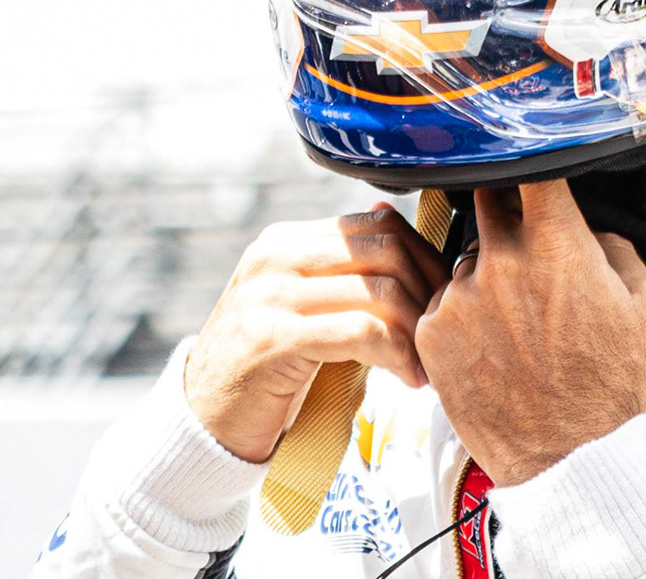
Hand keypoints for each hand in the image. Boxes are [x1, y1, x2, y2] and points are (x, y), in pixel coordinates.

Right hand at [184, 207, 449, 463]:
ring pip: (379, 290)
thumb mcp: (307, 307)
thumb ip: (346, 271)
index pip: (379, 225)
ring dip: (414, 331)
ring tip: (422, 364)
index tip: (442, 299)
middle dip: (427, 293)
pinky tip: (405, 376)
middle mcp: (275, 257)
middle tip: (440, 334)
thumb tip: (398, 226)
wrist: (204, 420)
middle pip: (386, 252)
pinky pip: (360, 331)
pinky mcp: (273, 338)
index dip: (425, 259)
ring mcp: (270, 294)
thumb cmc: (269, 367)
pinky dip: (396, 353)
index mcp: (287, 241)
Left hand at [415, 179, 645, 485]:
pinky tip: (493, 341)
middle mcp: (503, 261)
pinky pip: (445, 298)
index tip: (535, 155)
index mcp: (558, 245)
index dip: (535, 156)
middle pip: (489, 199)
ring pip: (469, 255)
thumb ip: (617, 247)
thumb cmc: (612, 386)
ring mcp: (462, 296)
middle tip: (527, 240)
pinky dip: (465, 310)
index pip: (533, 166)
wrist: (570, 458)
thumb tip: (589, 229)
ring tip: (518, 315)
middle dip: (508, 209)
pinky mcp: (433, 332)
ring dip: (488, 269)